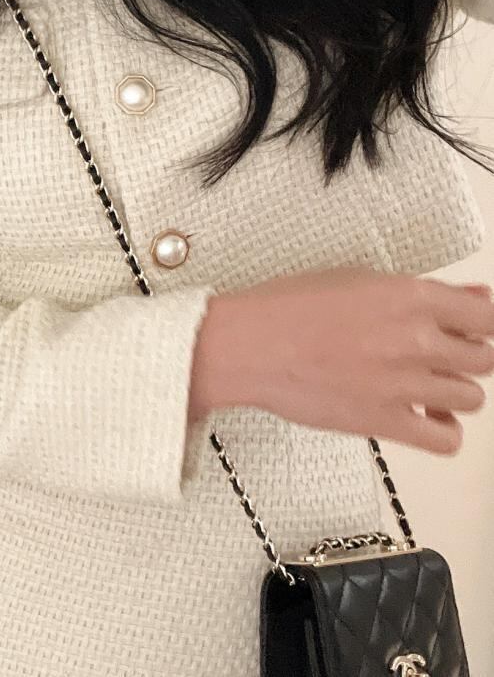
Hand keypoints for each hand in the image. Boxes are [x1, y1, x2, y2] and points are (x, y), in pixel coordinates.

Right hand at [190, 266, 493, 454]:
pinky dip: (443, 431)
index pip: (487, 316)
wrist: (248, 345)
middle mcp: (416, 339)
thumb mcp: (353, 279)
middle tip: (437, 355)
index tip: (466, 328)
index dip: (479, 323)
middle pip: (485, 358)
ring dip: (453, 391)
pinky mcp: (386, 421)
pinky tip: (424, 416)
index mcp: (410, 296)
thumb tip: (470, 296)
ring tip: (424, 385)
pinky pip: (447, 439)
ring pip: (471, 397)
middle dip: (466, 356)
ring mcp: (404, 383)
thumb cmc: (286, 308)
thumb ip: (419, 291)